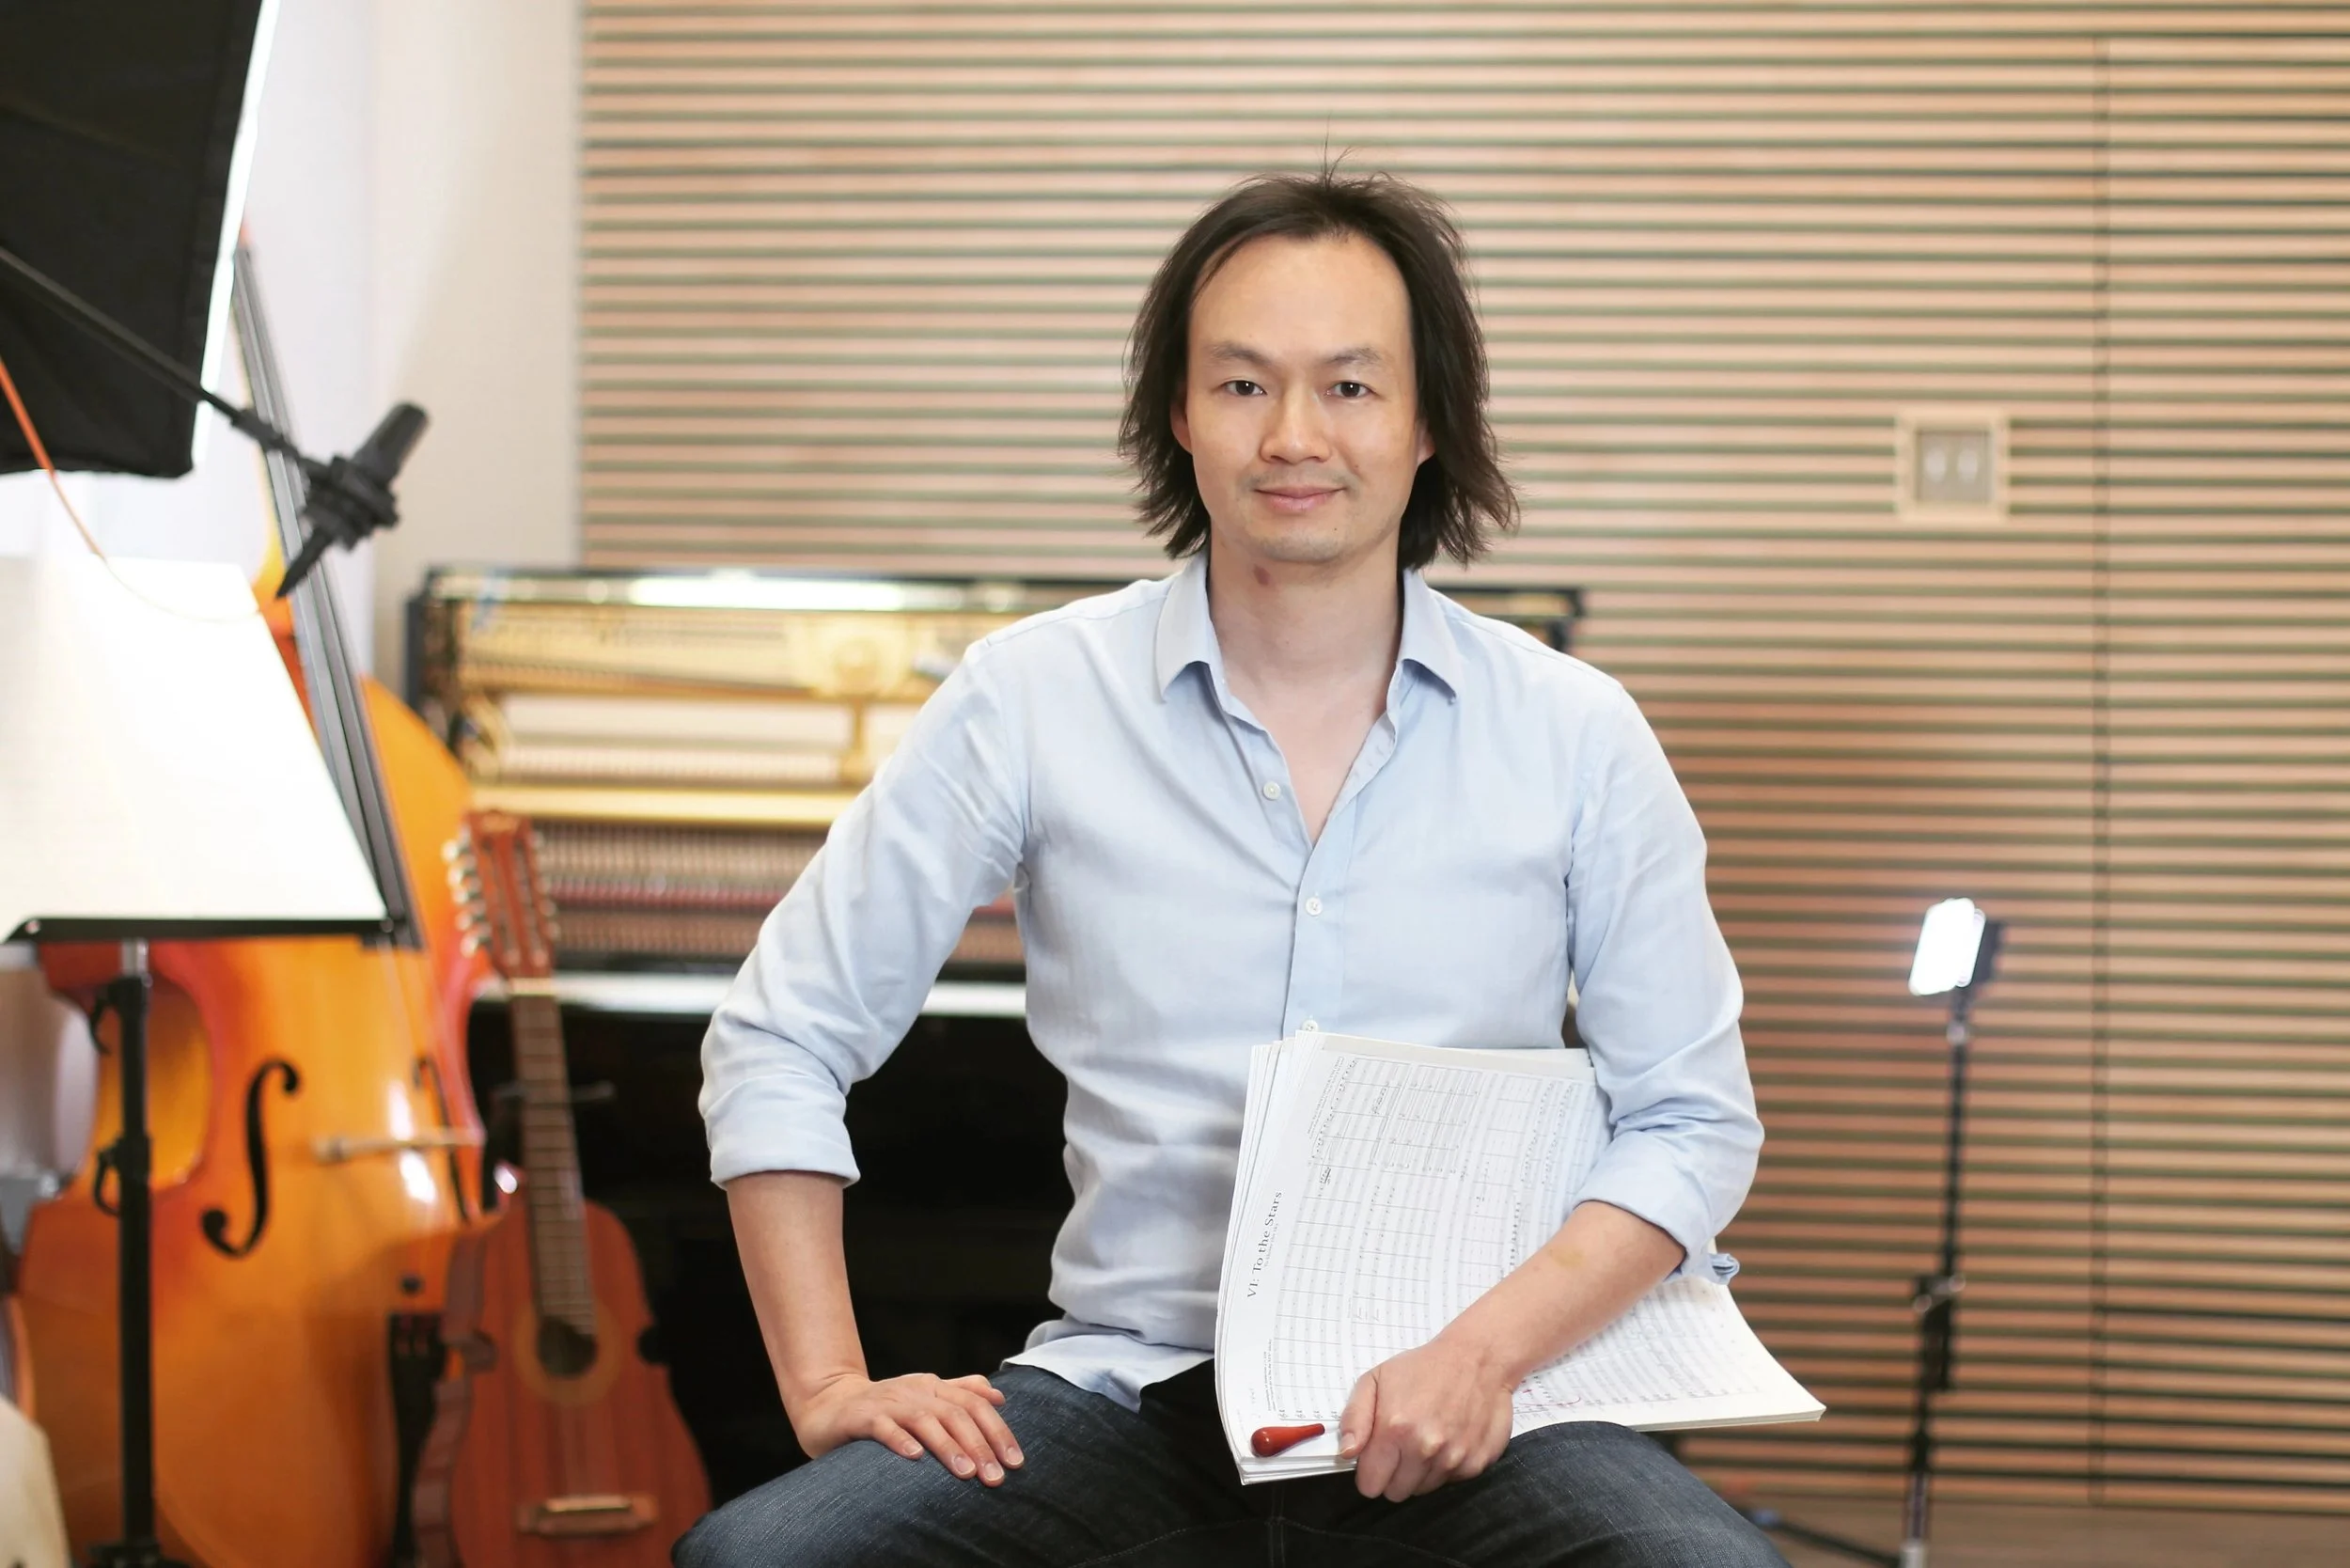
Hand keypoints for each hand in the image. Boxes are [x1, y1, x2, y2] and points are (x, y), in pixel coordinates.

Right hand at [792, 1370, 1023, 1484]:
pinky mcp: (862, 1416)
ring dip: (948, 1446)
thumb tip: (998, 1395)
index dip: (998, 1431)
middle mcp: (915, 1391)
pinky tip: (915, 1458)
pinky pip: (883, 1427)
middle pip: (956, 1413)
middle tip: (996, 1476)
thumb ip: (960, 1393)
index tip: (1016, 1461)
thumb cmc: (884, 1408)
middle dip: (980, 1445)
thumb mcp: (924, 1397)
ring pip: (925, 1420)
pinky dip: (900, 1440)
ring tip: (967, 1472)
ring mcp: (888, 1402)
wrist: (828, 1405)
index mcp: (934, 1387)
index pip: (975, 1404)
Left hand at [1337, 1333, 1515, 1500]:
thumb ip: (1354, 1418)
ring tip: (1427, 1438)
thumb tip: (1346, 1453)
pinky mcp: (1476, 1463)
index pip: (1371, 1485)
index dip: (1370, 1473)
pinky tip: (1449, 1439)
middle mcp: (1425, 1449)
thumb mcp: (1376, 1379)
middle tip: (1402, 1446)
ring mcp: (1454, 1459)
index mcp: (1395, 1429)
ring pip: (1423, 1489)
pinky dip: (1446, 1466)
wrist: (1478, 1358)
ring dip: (1421, 1471)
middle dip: (1394, 1474)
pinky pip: (1450, 1481)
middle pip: (1396, 1493)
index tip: (1376, 1458)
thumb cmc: (1424, 1367)